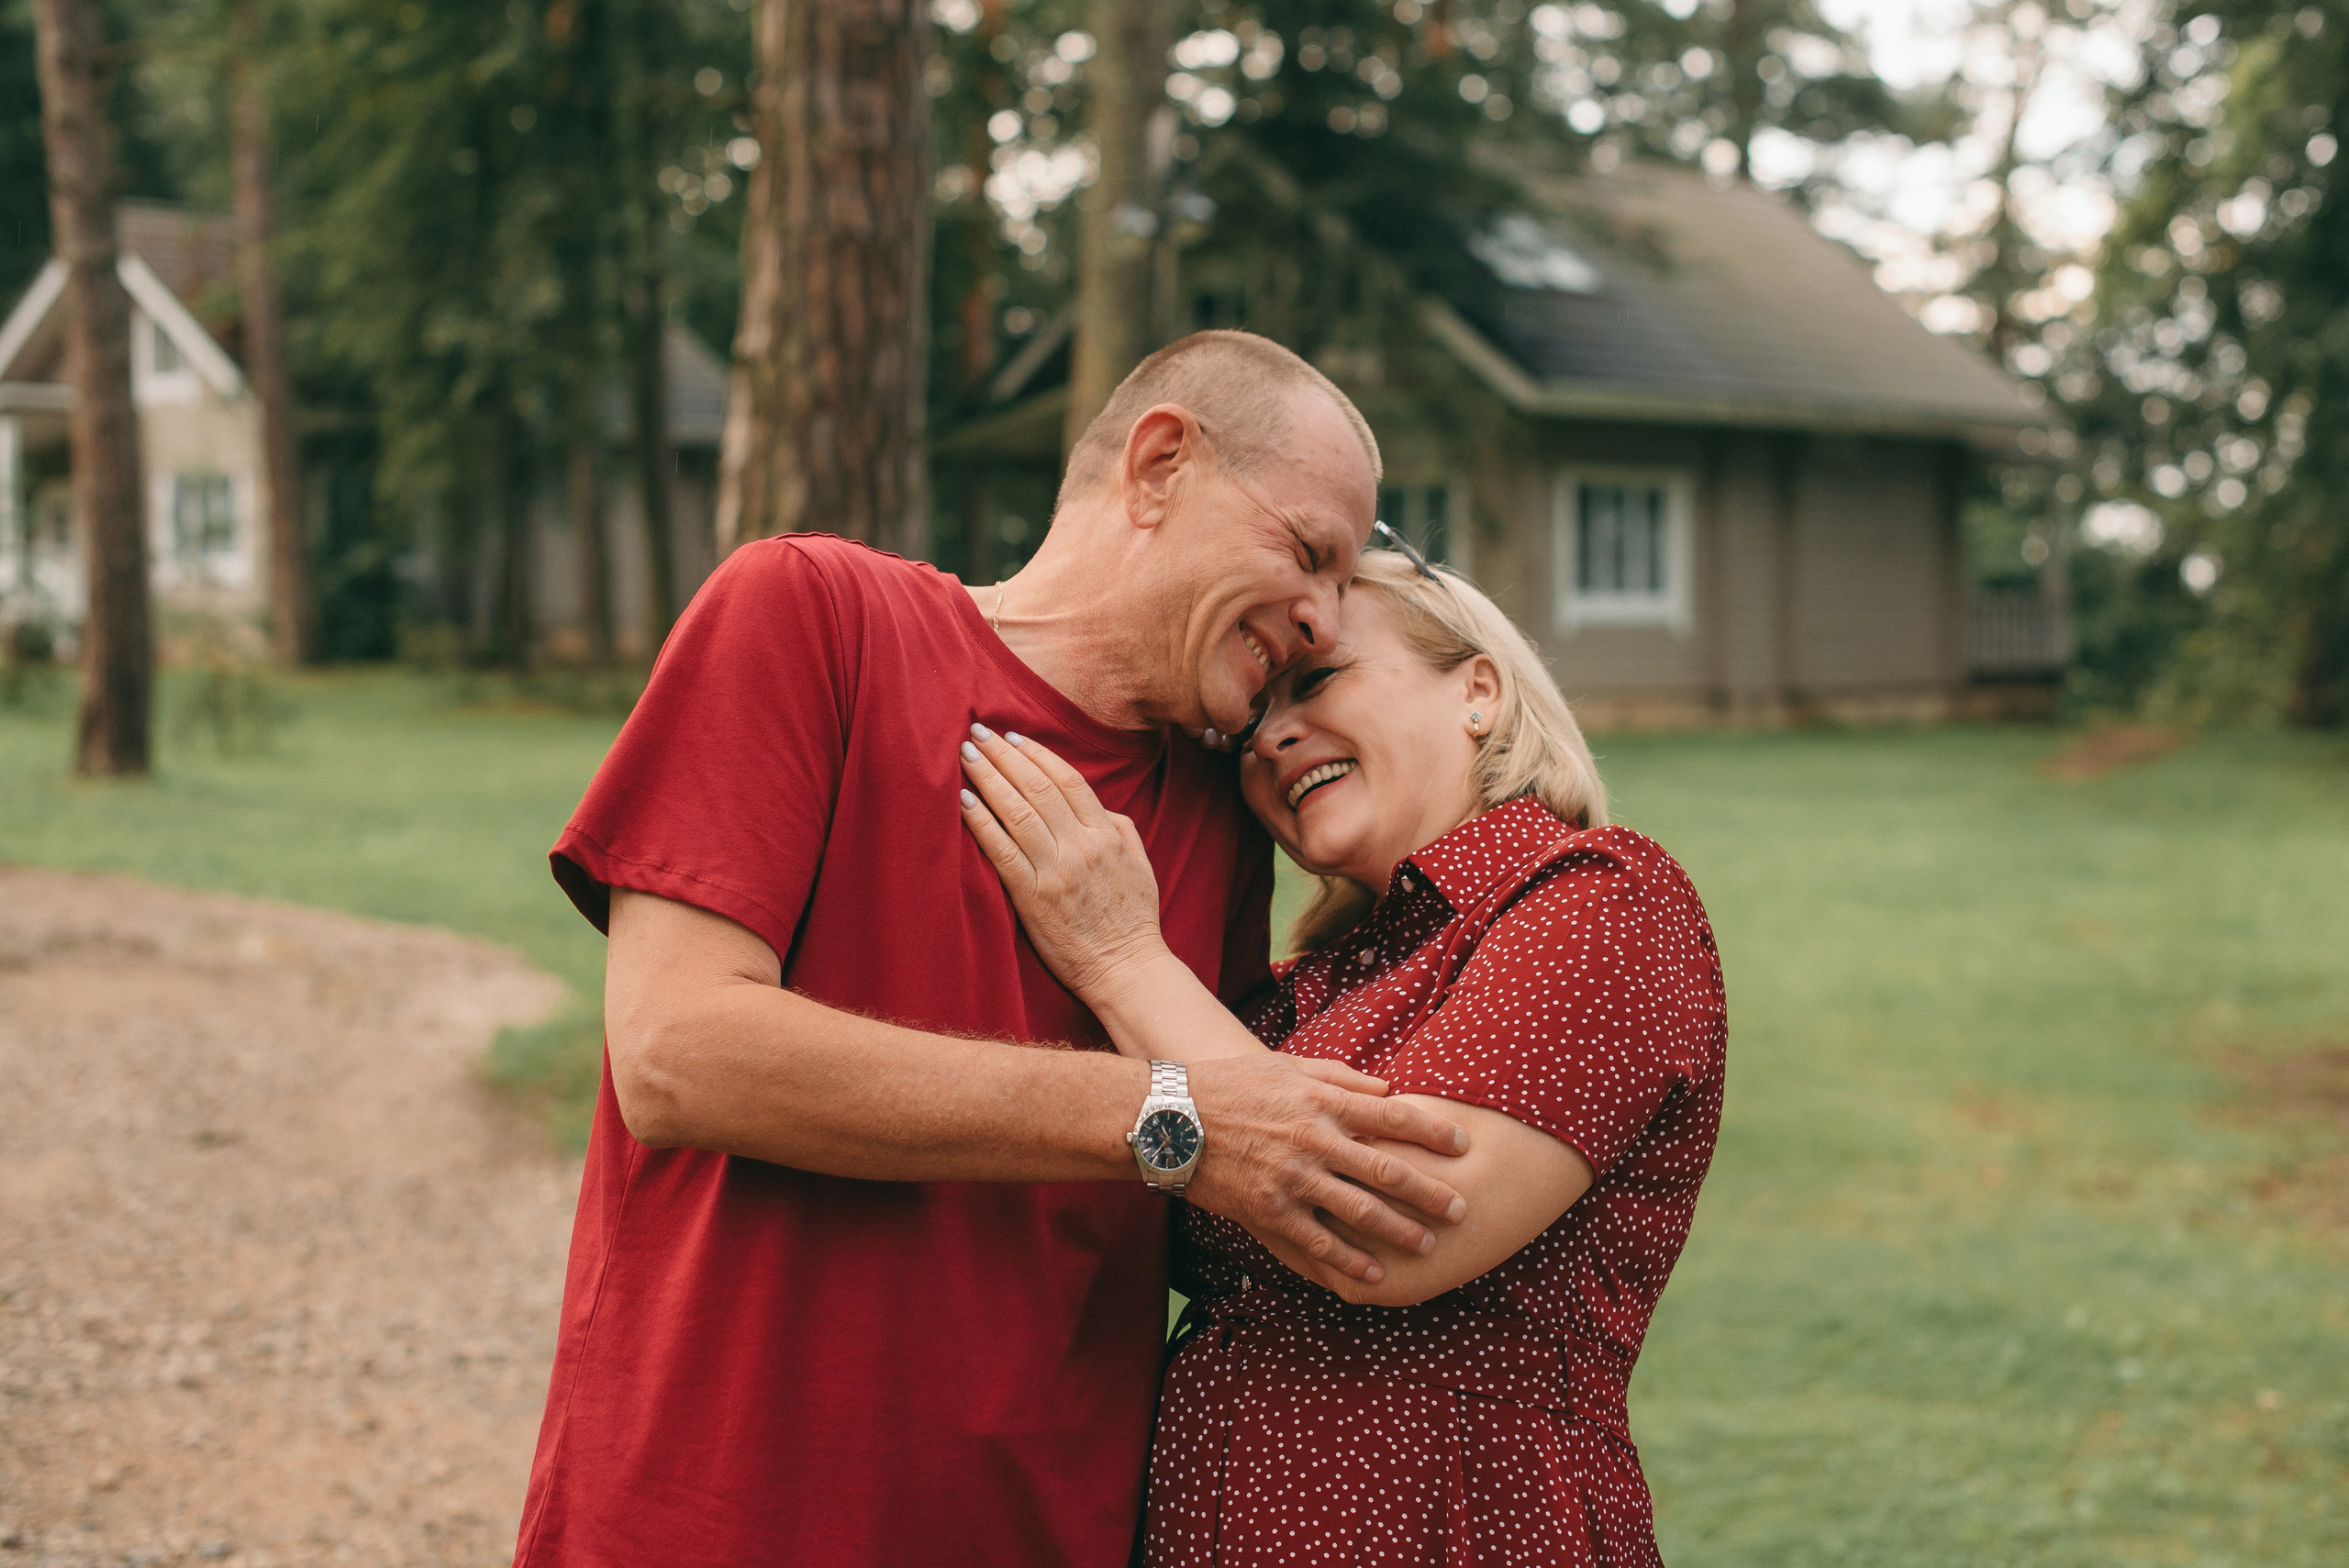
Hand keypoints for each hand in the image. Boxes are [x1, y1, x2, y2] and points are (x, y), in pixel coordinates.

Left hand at [958, 725, 1168, 1000]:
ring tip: (966, 755)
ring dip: (988, 778)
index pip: (1067, 780)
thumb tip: (1092, 804)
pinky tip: (964, 801)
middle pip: (1036, 787)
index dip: (1036, 754)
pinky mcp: (1033, 897)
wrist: (1126, 968)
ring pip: (1017, 811)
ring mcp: (1056, 871)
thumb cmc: (1132, 918)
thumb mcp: (1138, 863)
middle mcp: (1081, 846)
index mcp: (1106, 834)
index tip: (1011, 737)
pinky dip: (982, 822)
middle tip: (977, 732)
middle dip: (1003, 756)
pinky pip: (1002, 851)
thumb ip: (1117, 827)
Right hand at [1181, 1054, 1470, 1282]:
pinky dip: (1351, 1260)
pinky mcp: (1270, 1211)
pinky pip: (1320, 1242)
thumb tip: (1390, 1089)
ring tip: (1428, 1244)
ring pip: (1360, 1211)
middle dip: (1429, 1192)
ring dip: (1400, 1231)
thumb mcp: (1288, 1067)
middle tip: (1461, 1207)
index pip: (1392, 1116)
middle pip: (1386, 1170)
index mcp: (1321, 1101)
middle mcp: (1313, 1140)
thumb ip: (1341, 1078)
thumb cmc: (1233, 1087)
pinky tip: (1375, 1273)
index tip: (1464, 1145)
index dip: (1433, 1132)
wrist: (1171, 1119)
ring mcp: (1293, 1179)